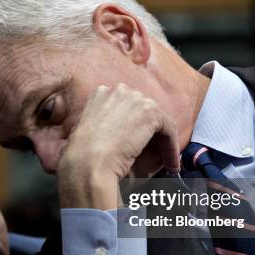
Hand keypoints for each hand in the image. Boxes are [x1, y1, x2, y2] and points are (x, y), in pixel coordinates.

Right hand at [58, 83, 179, 209]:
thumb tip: (114, 134)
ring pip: (158, 119)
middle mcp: (119, 91)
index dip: (133, 123)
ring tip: (166, 162)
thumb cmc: (83, 155)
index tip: (136, 140)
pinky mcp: (150, 112)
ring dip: (163, 141)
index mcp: (101, 94)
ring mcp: (135, 99)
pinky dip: (171, 147)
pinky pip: (168, 129)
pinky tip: (171, 164)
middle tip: (152, 151)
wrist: (89, 161)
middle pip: (143, 108)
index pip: (125, 104)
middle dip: (149, 129)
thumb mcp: (87, 130)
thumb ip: (101, 124)